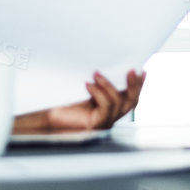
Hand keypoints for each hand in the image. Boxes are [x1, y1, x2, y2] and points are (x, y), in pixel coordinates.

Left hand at [14, 70, 144, 131]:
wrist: (47, 118)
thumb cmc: (63, 103)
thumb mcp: (86, 90)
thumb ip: (98, 83)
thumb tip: (106, 64)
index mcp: (111, 108)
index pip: (131, 97)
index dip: (139, 85)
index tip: (142, 70)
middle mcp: (111, 117)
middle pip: (132, 101)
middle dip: (134, 85)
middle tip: (132, 69)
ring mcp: (105, 123)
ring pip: (118, 103)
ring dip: (109, 85)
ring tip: (96, 73)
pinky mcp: (96, 125)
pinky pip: (105, 107)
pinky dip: (98, 93)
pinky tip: (88, 84)